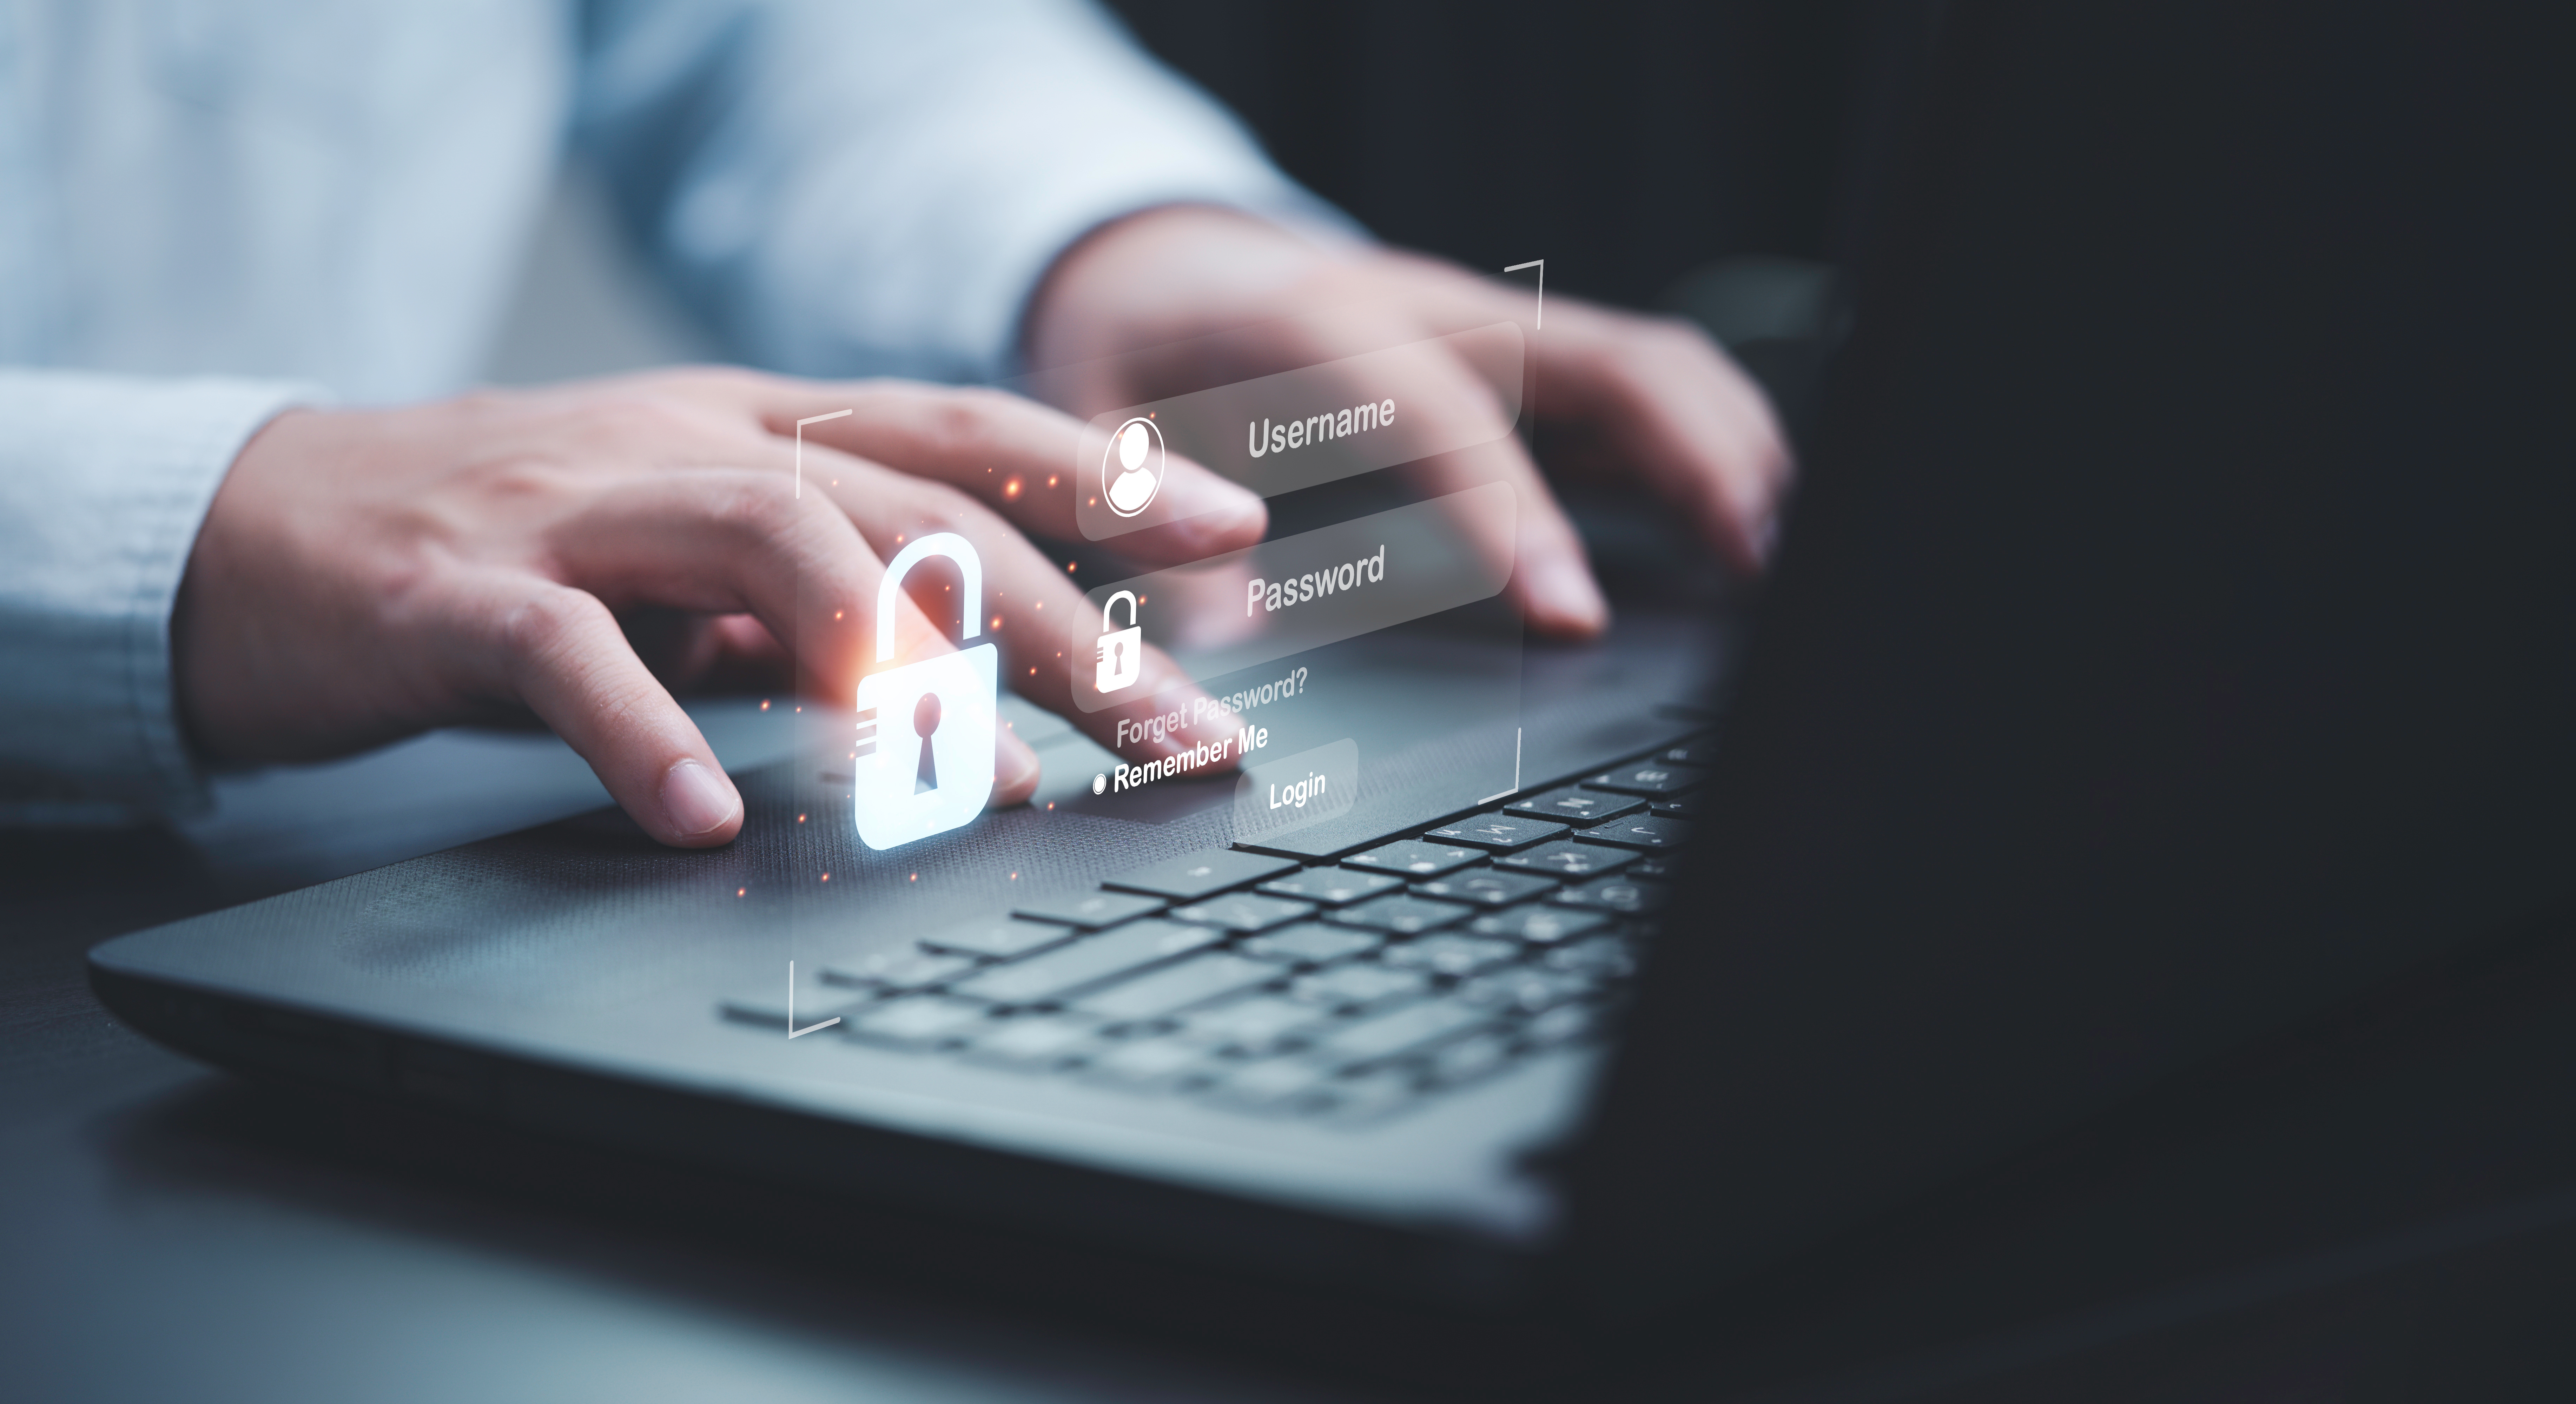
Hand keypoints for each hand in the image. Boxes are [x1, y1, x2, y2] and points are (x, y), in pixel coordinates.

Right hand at [174, 368, 1265, 845]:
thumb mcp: (685, 558)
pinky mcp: (456, 590)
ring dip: (893, 669)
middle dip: (1058, 620)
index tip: (1229, 531)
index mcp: (750, 429)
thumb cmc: (503, 549)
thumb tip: (954, 676)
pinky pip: (568, 654)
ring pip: (772, 548)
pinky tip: (707, 815)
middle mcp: (684, 444)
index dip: (1102, 474)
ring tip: (986, 781)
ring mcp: (572, 507)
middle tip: (1173, 726)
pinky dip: (645, 733)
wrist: (264, 534)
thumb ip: (810, 598)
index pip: (961, 432)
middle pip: (908, 508)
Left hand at [1023, 206, 1791, 636]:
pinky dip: (1707, 459)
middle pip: (1606, 361)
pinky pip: (1644, 401)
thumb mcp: (1088, 412)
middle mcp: (1432, 314)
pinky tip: (1737, 541)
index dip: (1511, 509)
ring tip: (1774, 569)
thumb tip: (1210, 643)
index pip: (1445, 414)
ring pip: (1652, 372)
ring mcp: (1494, 337)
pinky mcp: (1524, 371)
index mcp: (1322, 323)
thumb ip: (1135, 516)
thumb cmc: (1130, 346)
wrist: (1157, 260)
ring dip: (1727, 458)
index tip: (1566, 611)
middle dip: (1694, 461)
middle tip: (1751, 577)